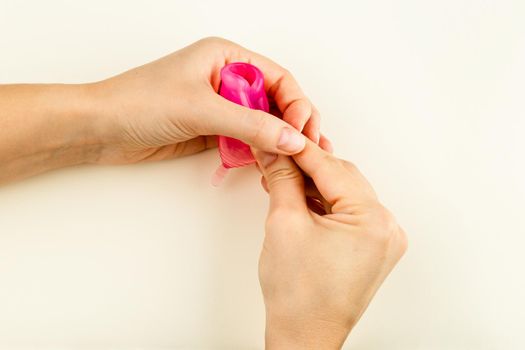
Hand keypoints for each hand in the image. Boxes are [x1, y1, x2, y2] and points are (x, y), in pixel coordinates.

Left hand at [87, 37, 324, 163]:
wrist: (101, 128)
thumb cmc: (139, 102)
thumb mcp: (202, 109)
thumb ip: (251, 125)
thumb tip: (293, 139)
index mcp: (227, 57)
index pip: (279, 79)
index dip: (297, 104)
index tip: (304, 131)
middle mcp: (226, 78)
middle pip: (275, 102)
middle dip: (293, 125)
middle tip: (307, 149)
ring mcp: (219, 106)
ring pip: (261, 123)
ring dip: (277, 142)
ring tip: (295, 162)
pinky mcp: (211, 130)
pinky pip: (244, 141)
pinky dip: (257, 153)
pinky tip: (266, 166)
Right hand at [252, 141, 407, 348]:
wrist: (304, 336)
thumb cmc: (298, 295)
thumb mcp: (284, 223)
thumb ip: (282, 178)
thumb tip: (274, 149)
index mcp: (374, 221)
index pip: (332, 168)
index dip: (300, 149)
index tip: (279, 134)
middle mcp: (387, 228)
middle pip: (342, 178)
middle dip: (306, 166)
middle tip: (277, 154)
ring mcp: (383, 240)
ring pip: (344, 194)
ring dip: (313, 184)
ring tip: (281, 177)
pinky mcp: (373, 248)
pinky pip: (347, 212)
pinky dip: (324, 203)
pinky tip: (299, 196)